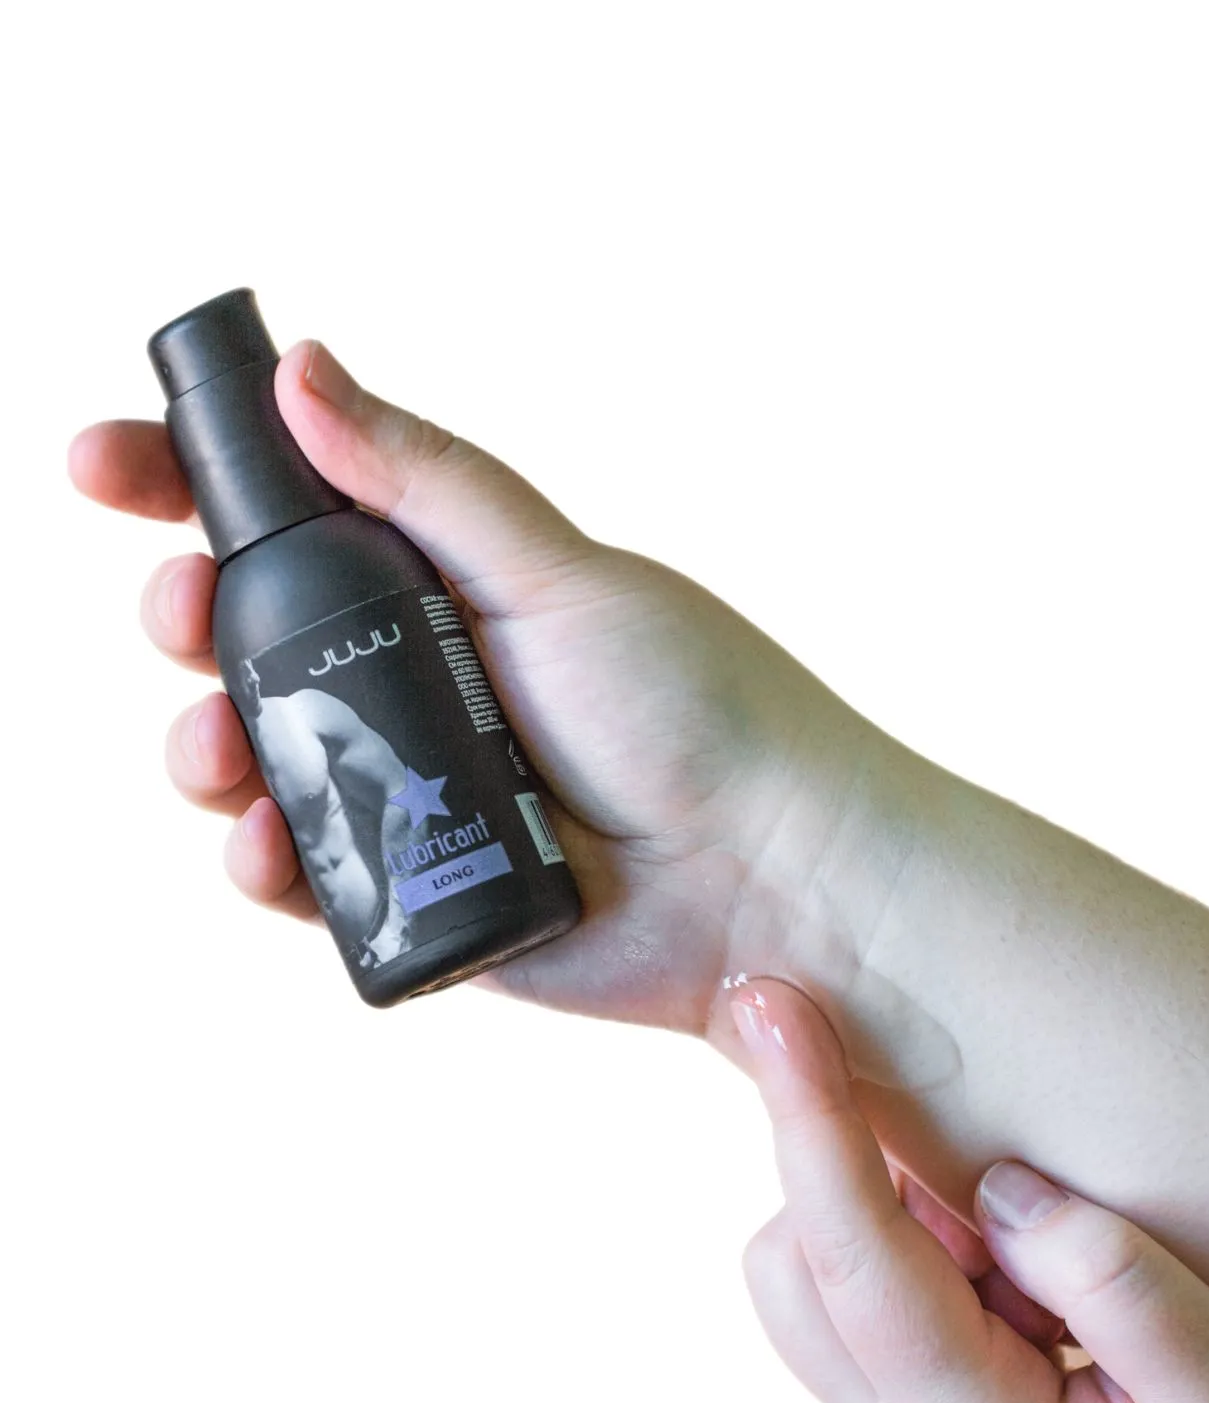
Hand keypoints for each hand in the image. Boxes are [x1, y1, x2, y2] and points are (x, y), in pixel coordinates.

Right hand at [69, 342, 899, 1038]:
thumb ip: (428, 483)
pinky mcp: (412, 888)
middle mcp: (413, 677)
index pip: (290, 514)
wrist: (770, 881)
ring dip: (204, 745)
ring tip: (221, 750)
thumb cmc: (697, 709)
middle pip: (247, 637)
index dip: (183, 484)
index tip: (100, 464)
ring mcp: (406, 783)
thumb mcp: (557, 574)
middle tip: (186, 614)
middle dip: (185, 618)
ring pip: (255, 759)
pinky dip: (263, 862)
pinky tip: (265, 850)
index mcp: (442, 579)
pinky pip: (302, 874)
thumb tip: (301, 369)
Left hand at [731, 975, 1208, 1402]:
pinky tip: (1037, 1275)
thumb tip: (1006, 1187)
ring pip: (821, 1273)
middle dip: (845, 1161)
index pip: (851, 1255)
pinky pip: (880, 1293)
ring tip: (1049, 1263)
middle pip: (794, 1257)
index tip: (770, 1003)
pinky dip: (931, 1244)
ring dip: (904, 1212)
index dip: (807, 1119)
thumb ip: (1128, 1290)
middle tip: (979, 1147)